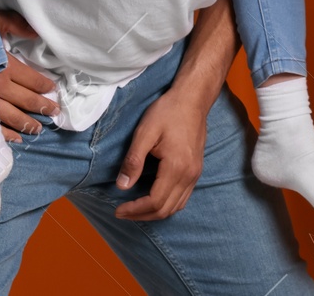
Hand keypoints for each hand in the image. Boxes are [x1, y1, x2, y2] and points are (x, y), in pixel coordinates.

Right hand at [0, 10, 58, 140]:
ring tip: (38, 128)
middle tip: (54, 111)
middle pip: (26, 101)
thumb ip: (16, 25)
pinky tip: (16, 138)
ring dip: (26, 123)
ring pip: (11, 116)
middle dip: (42, 106)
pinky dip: (5, 134)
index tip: (53, 90)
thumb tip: (37, 32)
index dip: (45, 86)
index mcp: (5, 66)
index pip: (32, 80)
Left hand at [113, 84, 207, 219]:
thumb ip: (134, 160)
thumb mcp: (145, 132)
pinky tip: (153, 199)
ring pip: (176, 207)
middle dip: (141, 215)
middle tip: (122, 213)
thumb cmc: (168, 111)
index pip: (155, 201)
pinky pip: (183, 198)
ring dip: (154, 213)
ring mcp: (195, 174)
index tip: (117, 209)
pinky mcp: (196, 170)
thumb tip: (122, 186)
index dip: (135, 209)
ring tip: (135, 210)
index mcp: (177, 166)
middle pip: (165, 209)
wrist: (193, 99)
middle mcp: (189, 175)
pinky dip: (167, 205)